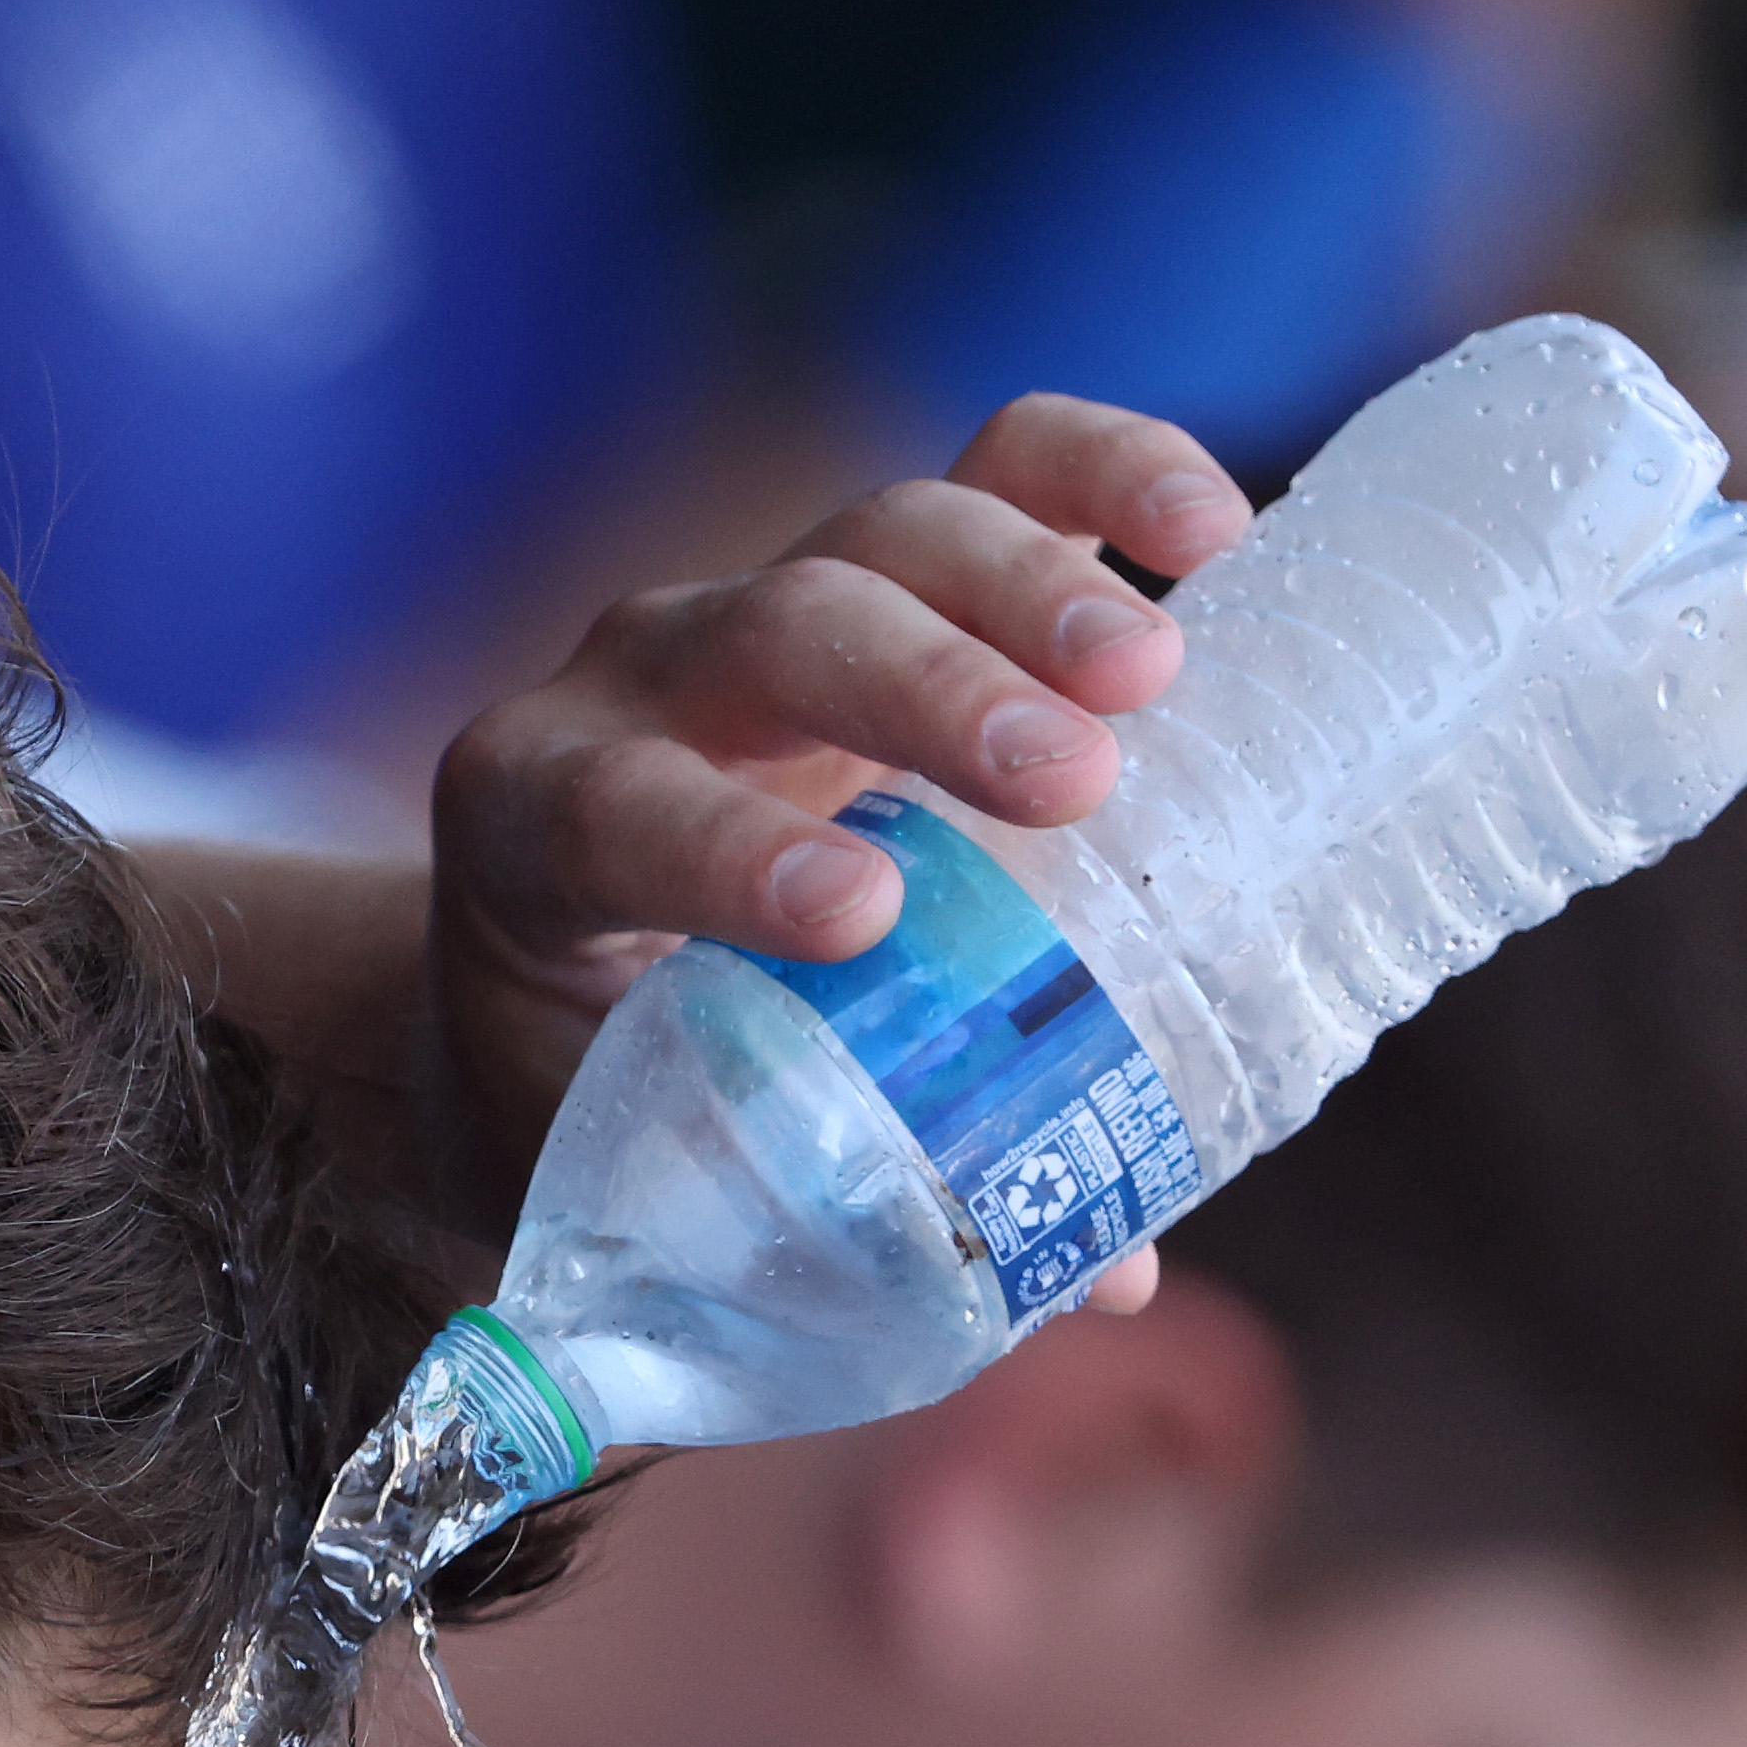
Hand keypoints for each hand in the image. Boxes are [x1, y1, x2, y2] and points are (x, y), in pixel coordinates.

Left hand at [425, 393, 1250, 1170]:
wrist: (561, 972)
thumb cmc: (608, 1088)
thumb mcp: (656, 1166)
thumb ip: (846, 1209)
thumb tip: (1106, 1274)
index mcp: (534, 831)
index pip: (614, 811)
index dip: (727, 853)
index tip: (861, 917)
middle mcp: (632, 687)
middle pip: (773, 633)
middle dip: (921, 694)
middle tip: (1068, 784)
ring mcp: (760, 607)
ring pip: (883, 536)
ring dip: (1025, 588)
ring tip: (1158, 676)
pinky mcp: (886, 568)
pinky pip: (987, 473)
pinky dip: (1093, 477)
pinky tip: (1212, 528)